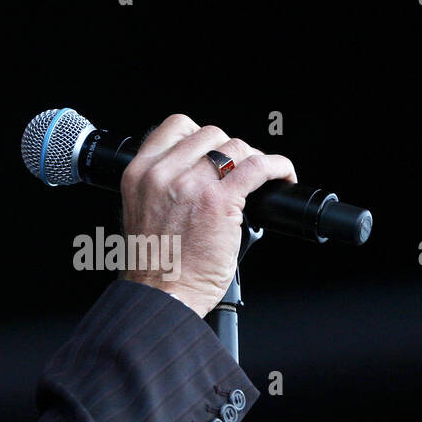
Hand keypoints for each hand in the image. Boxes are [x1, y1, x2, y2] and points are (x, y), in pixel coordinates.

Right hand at [119, 114, 295, 316]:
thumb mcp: (141, 211)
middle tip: (238, 172)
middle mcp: (162, 174)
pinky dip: (278, 167)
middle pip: (210, 134)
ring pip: (235, 147)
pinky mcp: (220, 201)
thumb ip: (161, 185)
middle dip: (228, 151)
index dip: (201, 136)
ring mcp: (191, 185)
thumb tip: (199, 171)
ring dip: (251, 159)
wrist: (161, 295)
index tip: (213, 151)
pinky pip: (258, 167)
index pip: (176, 127)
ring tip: (259, 177)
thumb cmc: (154, 266)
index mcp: (139, 173)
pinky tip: (283, 175)